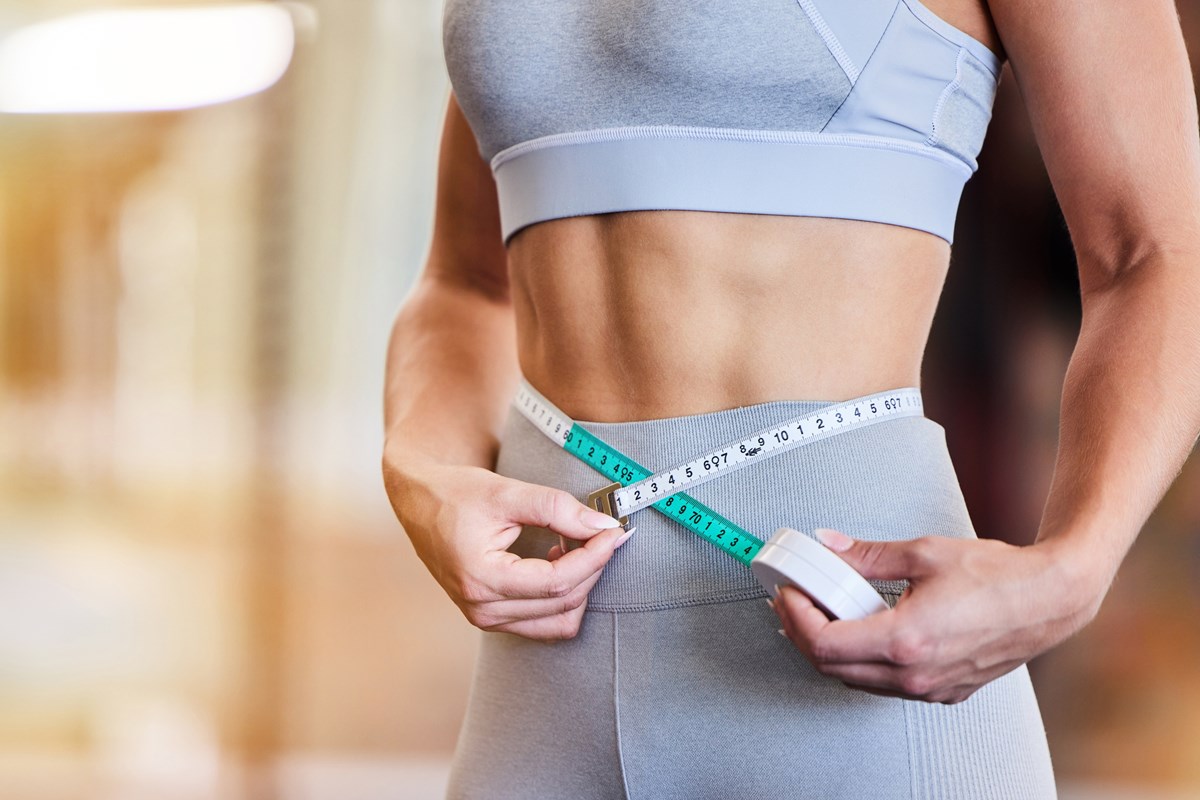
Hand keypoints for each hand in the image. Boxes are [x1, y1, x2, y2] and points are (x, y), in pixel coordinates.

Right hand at [383, 459, 631, 640]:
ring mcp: (486, 619)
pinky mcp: (493, 618)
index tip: (615, 531)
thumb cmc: (456, 494)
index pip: (556, 582)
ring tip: (575, 544)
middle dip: (593, 567)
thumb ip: (556, 508)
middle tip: (603, 532)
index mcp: (480, 578)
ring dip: (580, 585)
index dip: (594, 557)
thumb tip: (602, 526)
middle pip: (562, 602)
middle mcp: (481, 609)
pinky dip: (563, 595)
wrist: (420, 503)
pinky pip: (545, 622)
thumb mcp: (505, 491)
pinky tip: (559, 559)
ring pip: (558, 621)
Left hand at [771, 528, 1104, 703]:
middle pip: (833, 668)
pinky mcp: (944, 692)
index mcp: (906, 640)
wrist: (1049, 599)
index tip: (788, 594)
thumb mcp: (923, 553)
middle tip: (795, 603)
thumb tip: (828, 545)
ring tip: (821, 615)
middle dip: (804, 635)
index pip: (825, 644)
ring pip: (856, 681)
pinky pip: (885, 685)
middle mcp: (915, 673)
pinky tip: (860, 633)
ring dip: (830, 652)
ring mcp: (930, 688)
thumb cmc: (997, 576)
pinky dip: (861, 663)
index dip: (796, 618)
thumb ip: (867, 554)